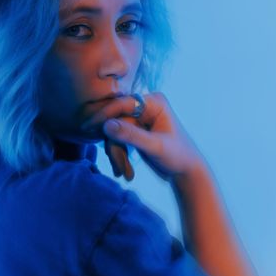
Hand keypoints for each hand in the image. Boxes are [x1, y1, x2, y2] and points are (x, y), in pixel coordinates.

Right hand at [80, 92, 205, 182]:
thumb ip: (131, 136)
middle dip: (115, 145)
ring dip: (117, 154)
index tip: (89, 127)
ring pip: (115, 133)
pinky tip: (124, 171)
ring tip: (124, 173)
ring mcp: (139, 120)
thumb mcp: (155, 147)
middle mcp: (145, 107)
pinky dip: (119, 156)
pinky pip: (118, 140)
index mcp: (154, 102)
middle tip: (117, 165)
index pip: (122, 104)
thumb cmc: (178, 157)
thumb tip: (106, 125)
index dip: (104, 115)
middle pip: (116, 121)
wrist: (186, 172)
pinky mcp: (135, 132)